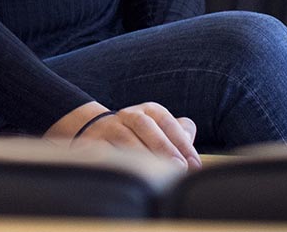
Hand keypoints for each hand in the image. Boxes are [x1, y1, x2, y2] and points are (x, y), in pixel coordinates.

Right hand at [47, 101, 200, 169]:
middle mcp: (128, 115)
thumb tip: (194, 160)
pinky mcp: (92, 143)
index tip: (193, 164)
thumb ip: (180, 138)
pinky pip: (103, 151)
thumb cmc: (142, 136)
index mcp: (149, 111)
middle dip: (163, 146)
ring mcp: (108, 127)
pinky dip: (116, 162)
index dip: (181, 142)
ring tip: (156, 174)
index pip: (167, 122)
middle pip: (145, 125)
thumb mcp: (162, 131)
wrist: (98, 130)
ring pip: (123, 138)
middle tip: (178, 168)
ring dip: (141, 156)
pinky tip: (129, 176)